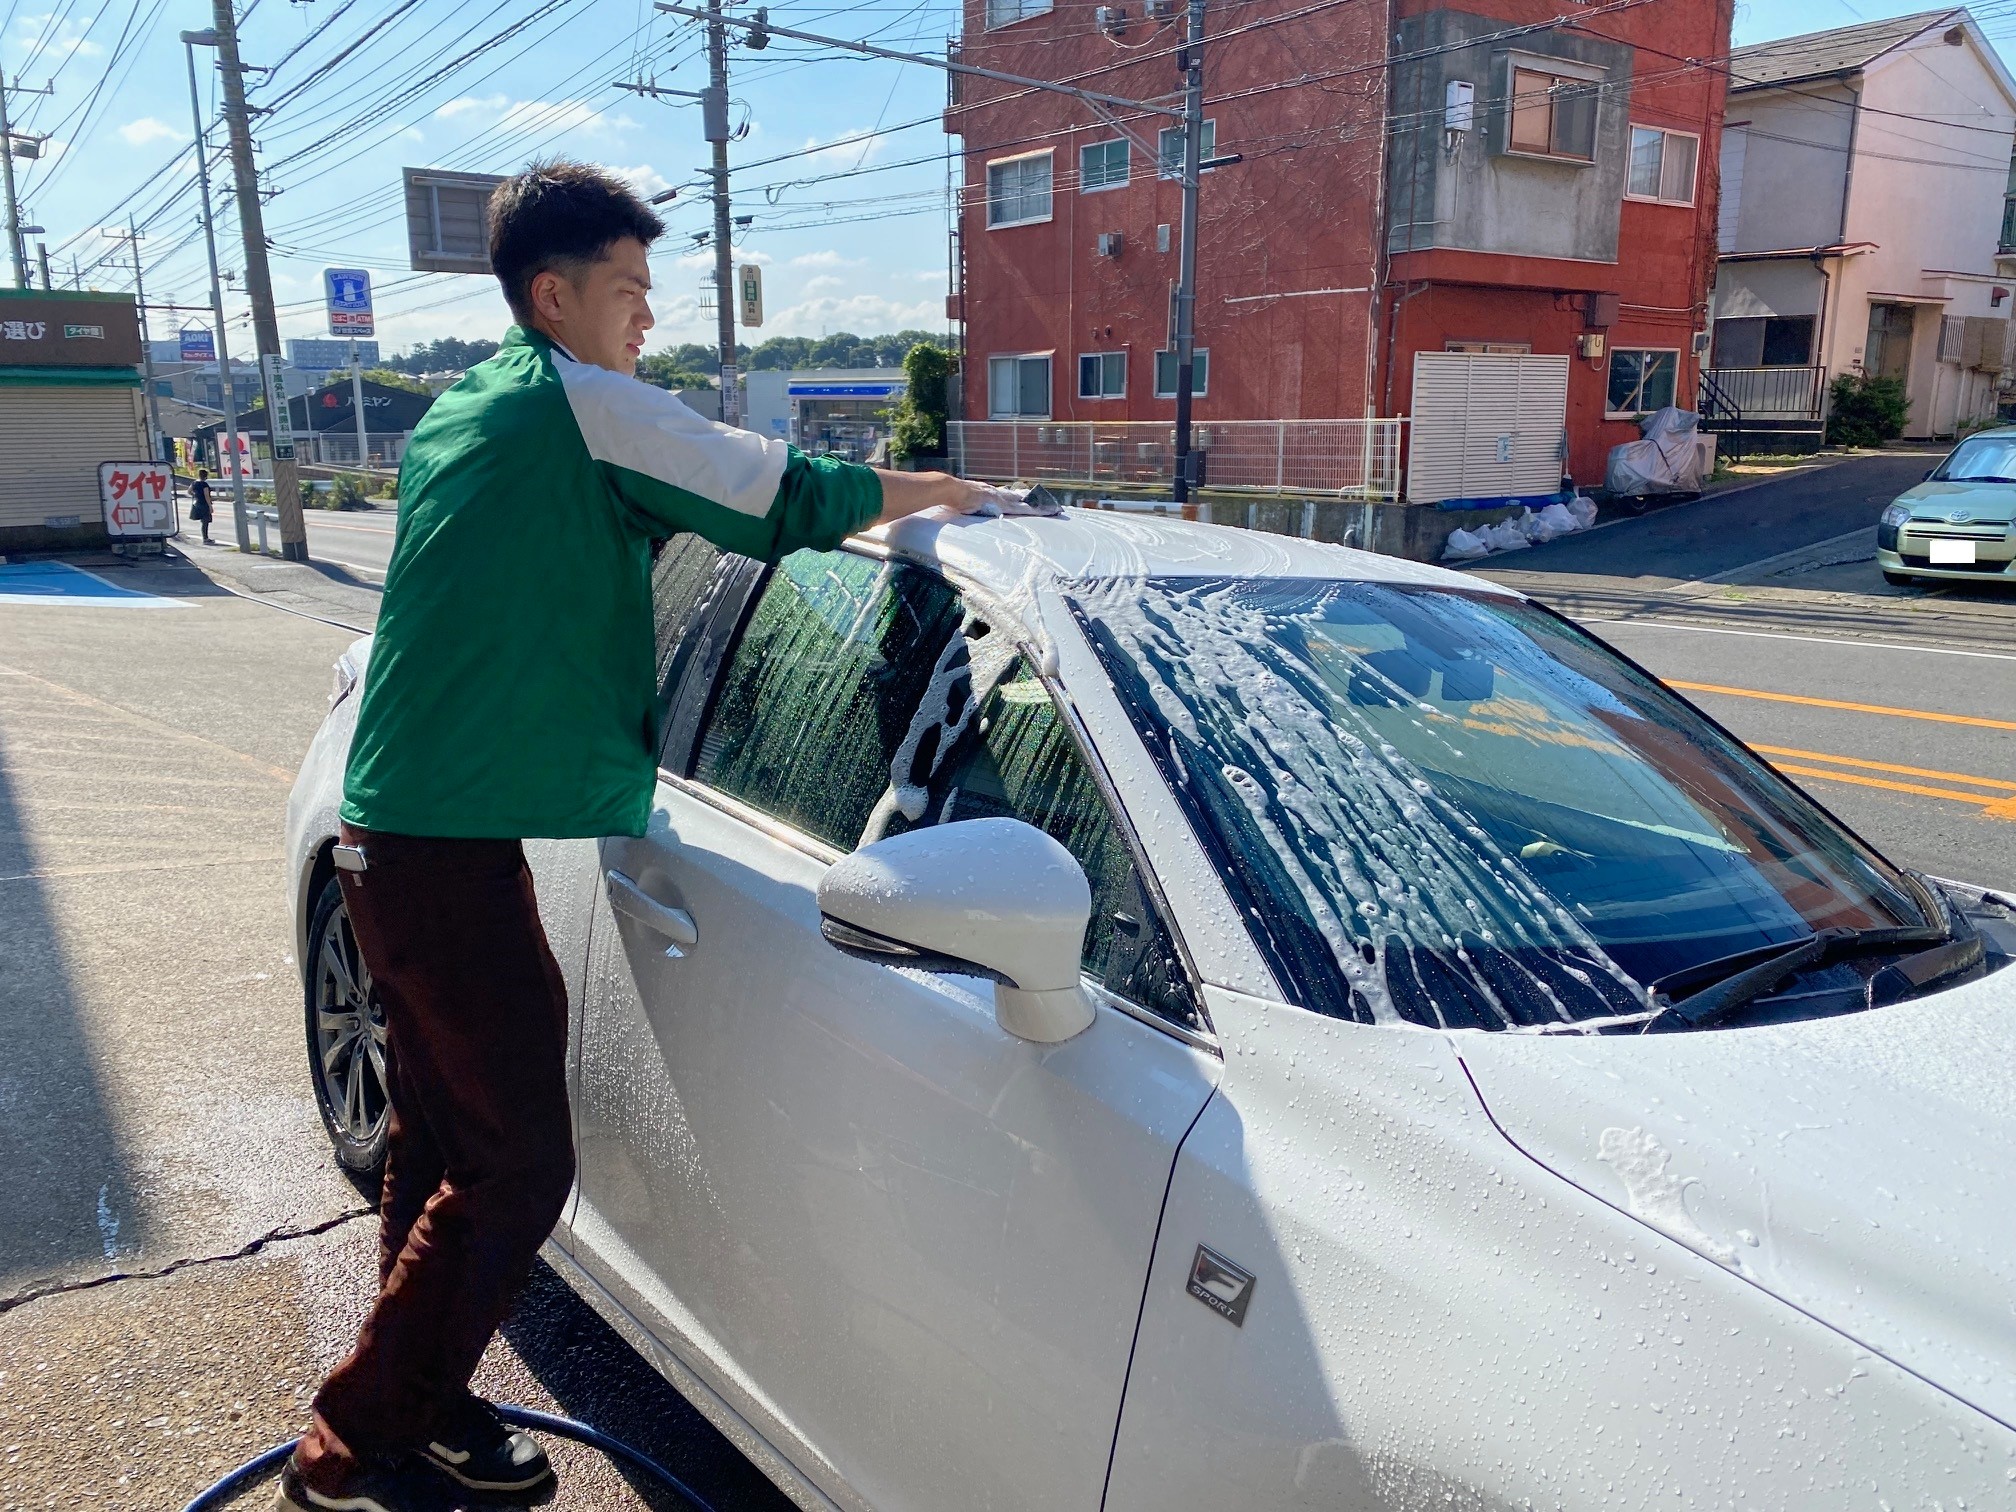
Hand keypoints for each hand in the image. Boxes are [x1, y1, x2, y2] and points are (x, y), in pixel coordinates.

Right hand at [870, 470, 1060, 525]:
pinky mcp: (993, 501)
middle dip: (1023, 499)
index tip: (1011, 501)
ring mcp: (989, 495)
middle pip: (1007, 496)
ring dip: (1031, 503)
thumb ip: (923, 511)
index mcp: (970, 495)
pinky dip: (1029, 507)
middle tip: (1040, 501)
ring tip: (1049, 506)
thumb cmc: (929, 498)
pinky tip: (1042, 509)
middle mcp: (983, 493)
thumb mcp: (931, 507)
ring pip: (1015, 500)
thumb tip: (901, 517)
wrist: (935, 489)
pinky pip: (1016, 504)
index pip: (989, 497)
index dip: (1001, 499)